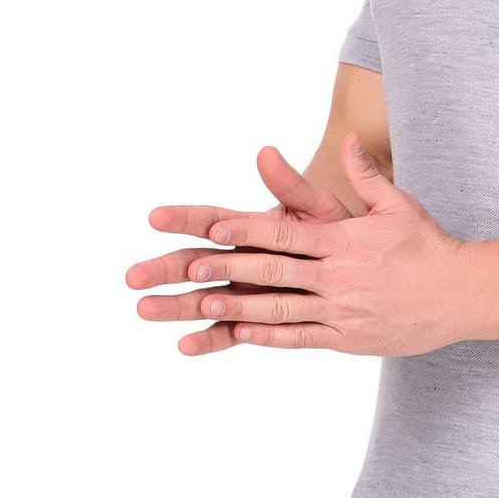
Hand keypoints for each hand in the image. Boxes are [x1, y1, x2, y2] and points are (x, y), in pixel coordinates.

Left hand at [128, 137, 478, 356]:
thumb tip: (348, 140)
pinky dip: (270, 337)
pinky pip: (301, 339)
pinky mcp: (348, 339)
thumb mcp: (398, 204)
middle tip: (189, 268)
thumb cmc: (428, 246)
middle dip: (229, 270)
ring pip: (281, 310)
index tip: (213, 225)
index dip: (248, 229)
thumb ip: (365, 175)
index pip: (286, 232)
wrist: (462, 294)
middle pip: (274, 272)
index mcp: (344, 242)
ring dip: (239, 309)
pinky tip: (240, 335)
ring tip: (202, 306)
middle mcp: (338, 277)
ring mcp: (341, 311)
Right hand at [128, 144, 354, 356]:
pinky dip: (210, 338)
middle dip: (165, 269)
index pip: (211, 220)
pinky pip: (231, 332)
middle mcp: (241, 260)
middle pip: (195, 263)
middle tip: (133, 277)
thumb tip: (267, 152)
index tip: (156, 217)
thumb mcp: (317, 208)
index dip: (184, 219)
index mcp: (252, 228)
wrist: (365, 269)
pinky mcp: (258, 320)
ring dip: (176, 306)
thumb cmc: (339, 232)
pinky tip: (185, 346)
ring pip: (204, 299)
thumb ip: (291, 186)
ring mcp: (246, 292)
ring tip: (144, 310)